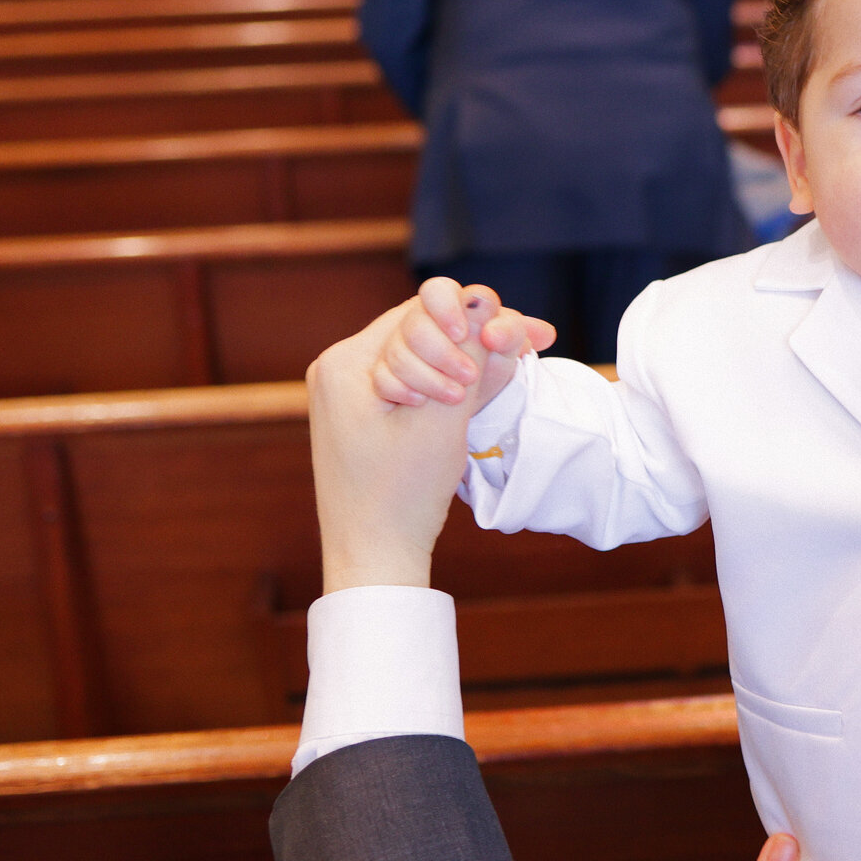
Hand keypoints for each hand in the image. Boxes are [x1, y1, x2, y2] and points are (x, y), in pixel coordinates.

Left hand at [306, 302, 491, 590]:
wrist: (373, 556)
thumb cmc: (401, 494)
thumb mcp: (444, 418)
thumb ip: (468, 357)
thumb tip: (483, 304)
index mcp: (344, 362)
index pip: (417, 312)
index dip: (464, 324)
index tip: (497, 350)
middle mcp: (338, 368)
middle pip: (418, 328)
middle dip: (469, 340)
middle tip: (522, 350)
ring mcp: (348, 392)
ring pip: (420, 353)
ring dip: (462, 362)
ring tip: (501, 371)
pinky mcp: (363, 413)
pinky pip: (413, 379)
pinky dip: (446, 383)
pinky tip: (477, 388)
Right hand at [371, 277, 556, 409]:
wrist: (459, 417)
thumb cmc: (484, 371)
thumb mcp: (503, 355)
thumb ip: (516, 336)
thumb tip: (545, 333)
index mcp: (448, 309)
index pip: (438, 290)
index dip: (448, 308)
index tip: (466, 333)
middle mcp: (418, 325)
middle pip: (414, 323)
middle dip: (442, 351)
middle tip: (469, 374)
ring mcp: (397, 350)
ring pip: (397, 352)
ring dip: (428, 376)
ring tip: (456, 396)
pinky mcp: (382, 376)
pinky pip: (381, 377)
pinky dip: (401, 390)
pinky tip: (420, 402)